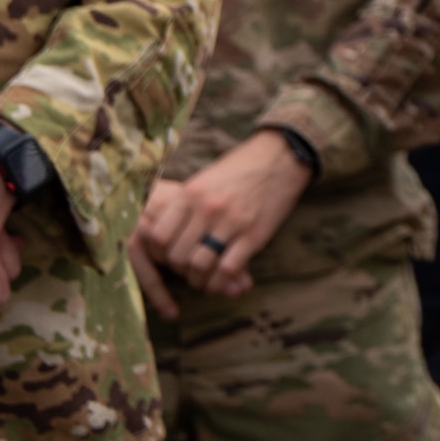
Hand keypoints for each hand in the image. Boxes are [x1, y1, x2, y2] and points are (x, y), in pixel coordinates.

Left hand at [134, 131, 311, 304]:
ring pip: (200, 266)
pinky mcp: (253, 235)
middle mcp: (207, 208)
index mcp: (190, 193)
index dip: (158, 253)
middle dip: (179, 270)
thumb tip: (164, 231)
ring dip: (199, 280)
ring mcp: (231, 222)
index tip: (167, 256)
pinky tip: (221, 282)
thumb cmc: (240, 168)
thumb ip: (185, 204)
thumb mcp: (205, 178)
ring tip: (202, 280)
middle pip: (177, 256)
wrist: (281, 157)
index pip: (158, 236)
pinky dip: (221, 282)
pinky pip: (227, 269)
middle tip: (187, 271)